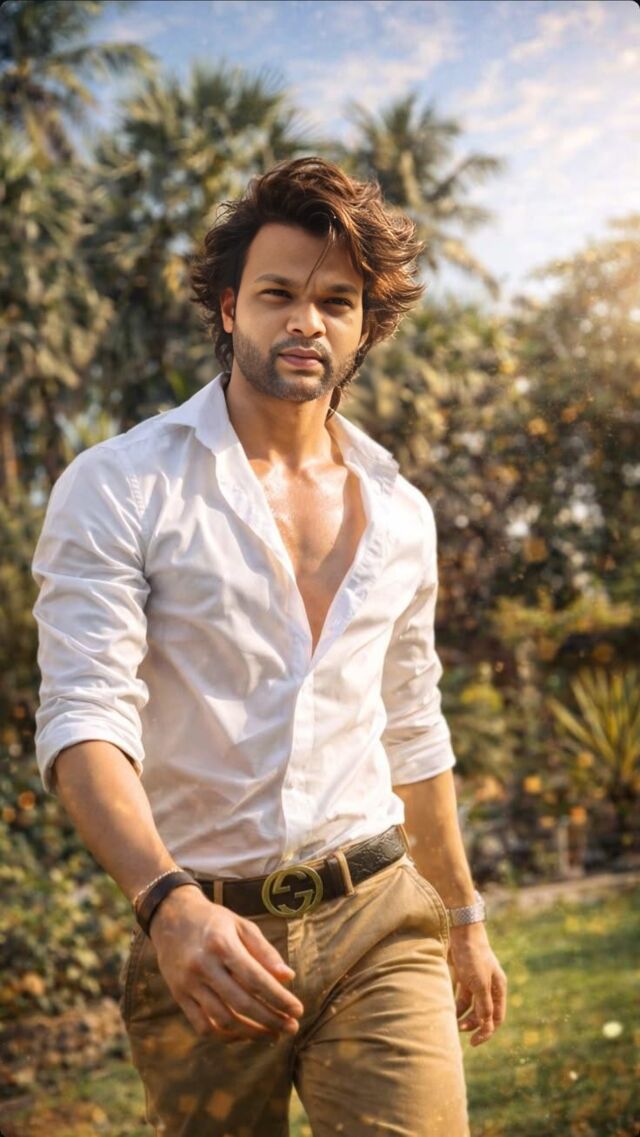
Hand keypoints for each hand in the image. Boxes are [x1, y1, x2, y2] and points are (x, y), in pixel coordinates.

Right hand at [148, 885, 303, 1043]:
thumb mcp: (241, 925)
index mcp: (222, 944)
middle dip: (270, 1020)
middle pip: (241, 1003)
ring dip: (252, 1033)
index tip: (298, 1010)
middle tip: (291, 1028)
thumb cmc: (214, 921)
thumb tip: (289, 977)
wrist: (171, 917)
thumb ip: (265, 951)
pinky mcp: (179, 996)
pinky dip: (225, 1036)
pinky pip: (203, 1026)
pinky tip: (244, 1034)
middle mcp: (203, 966)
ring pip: (223, 1019)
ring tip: (273, 1034)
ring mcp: (189, 984)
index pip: (256, 979)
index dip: (279, 998)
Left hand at [447, 922, 506, 1046]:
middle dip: (472, 1024)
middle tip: (458, 1029)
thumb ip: (484, 1006)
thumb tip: (487, 1027)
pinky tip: (446, 1007)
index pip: (496, 1017)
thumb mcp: (480, 984)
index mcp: (498, 988)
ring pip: (470, 1005)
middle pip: (482, 1013)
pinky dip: (454, 1003)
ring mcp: (475, 980)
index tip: (474, 1042)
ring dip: (461, 1015)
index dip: (487, 1031)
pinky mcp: (462, 975)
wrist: (461, 931)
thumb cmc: (473, 957)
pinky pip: (459, 995)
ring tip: (450, 1021)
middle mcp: (488, 986)